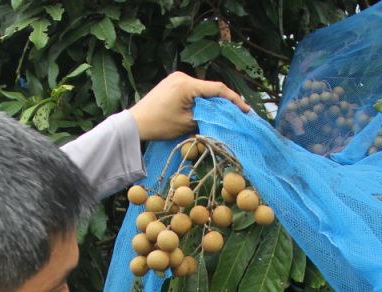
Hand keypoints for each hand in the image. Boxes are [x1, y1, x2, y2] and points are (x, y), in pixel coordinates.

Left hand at [129, 71, 250, 140]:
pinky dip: (201, 98)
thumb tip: (221, 116)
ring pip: (202, 88)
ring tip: (225, 112)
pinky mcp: (172, 82)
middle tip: (239, 112)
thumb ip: (206, 116)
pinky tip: (208, 108)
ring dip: (213, 100)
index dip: (234, 99)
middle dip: (224, 100)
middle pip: (210, 87)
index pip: (217, 89)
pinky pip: (192, 89)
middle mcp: (182, 76)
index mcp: (186, 85)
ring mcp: (176, 78)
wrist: (135, 123)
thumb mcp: (186, 123)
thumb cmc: (159, 125)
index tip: (246, 110)